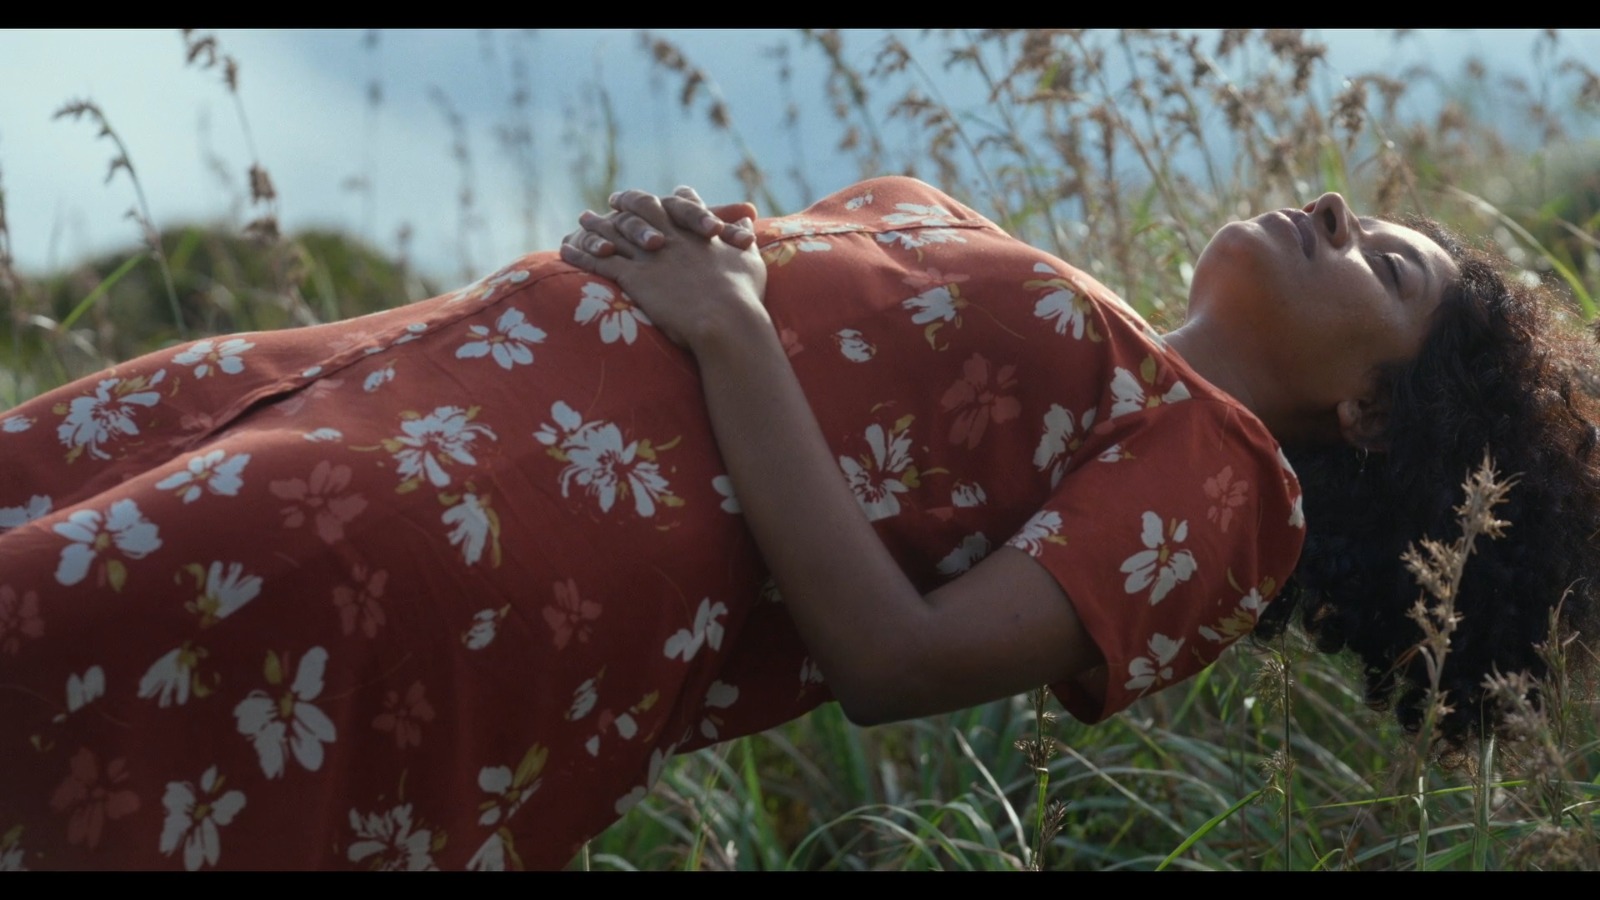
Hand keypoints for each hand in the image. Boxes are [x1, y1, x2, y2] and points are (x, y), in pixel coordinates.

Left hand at [560, 199, 766, 351]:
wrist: (725, 319)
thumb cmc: (743, 294)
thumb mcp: (749, 259)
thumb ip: (744, 237)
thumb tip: (749, 222)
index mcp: (696, 230)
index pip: (682, 202)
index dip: (670, 198)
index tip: (661, 195)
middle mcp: (669, 235)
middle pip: (642, 208)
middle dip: (626, 202)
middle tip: (613, 199)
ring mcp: (649, 255)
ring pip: (615, 232)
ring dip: (596, 225)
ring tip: (582, 220)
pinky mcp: (634, 277)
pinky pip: (599, 262)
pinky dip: (581, 254)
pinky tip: (566, 250)